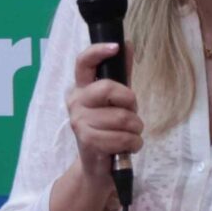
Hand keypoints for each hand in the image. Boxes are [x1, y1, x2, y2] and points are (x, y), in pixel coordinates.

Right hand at [64, 43, 140, 191]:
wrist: (98, 166)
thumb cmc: (109, 129)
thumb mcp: (116, 100)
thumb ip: (122, 73)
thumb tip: (128, 44)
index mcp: (82, 88)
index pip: (83, 63)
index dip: (97, 51)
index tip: (115, 47)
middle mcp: (76, 102)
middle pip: (109, 89)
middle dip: (130, 103)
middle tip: (130, 114)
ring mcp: (79, 122)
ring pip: (122, 118)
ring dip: (135, 129)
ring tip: (129, 135)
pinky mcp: (88, 141)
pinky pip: (123, 138)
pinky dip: (134, 144)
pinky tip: (127, 147)